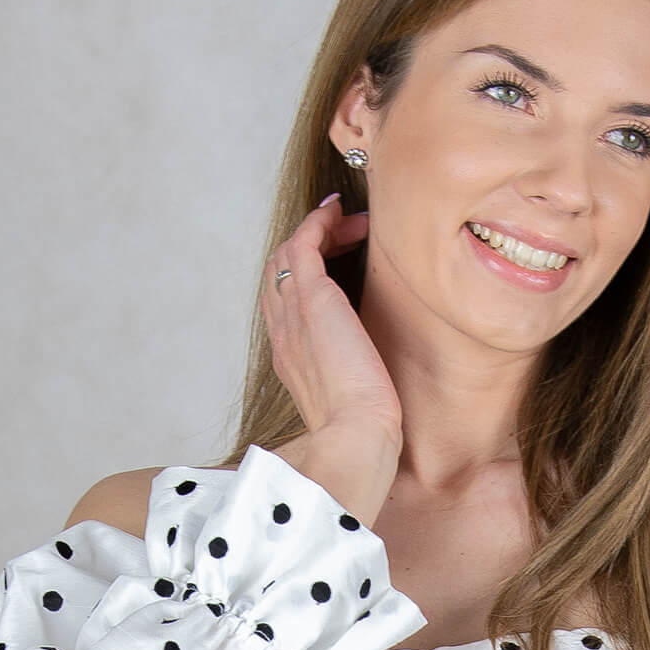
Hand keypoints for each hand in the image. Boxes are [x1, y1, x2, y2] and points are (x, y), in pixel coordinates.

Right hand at [261, 196, 402, 469]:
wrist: (355, 436)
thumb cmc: (362, 430)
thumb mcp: (352, 401)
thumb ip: (352, 380)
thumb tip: (372, 378)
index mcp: (290, 358)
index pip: (282, 303)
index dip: (300, 276)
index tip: (330, 262)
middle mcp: (284, 332)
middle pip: (277, 272)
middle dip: (306, 245)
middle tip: (342, 234)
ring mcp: (293, 314)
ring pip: (286, 253)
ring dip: (316, 230)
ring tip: (348, 222)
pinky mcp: (312, 298)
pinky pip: (303, 243)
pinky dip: (318, 222)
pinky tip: (340, 213)